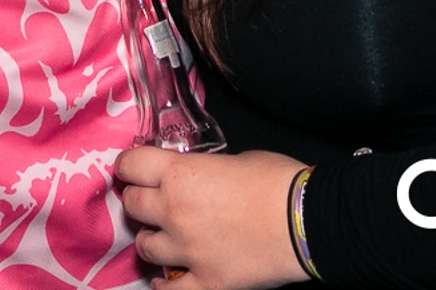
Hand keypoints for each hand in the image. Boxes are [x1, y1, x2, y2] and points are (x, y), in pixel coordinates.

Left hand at [116, 147, 307, 287]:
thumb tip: (201, 177)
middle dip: (139, 201)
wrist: (306, 221)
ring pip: (145, 247)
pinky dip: (163, 286)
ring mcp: (187, 250)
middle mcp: (174, 212)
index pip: (131, 166)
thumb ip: (206, 170)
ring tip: (161, 237)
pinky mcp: (206, 282)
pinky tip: (163, 282)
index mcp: (180, 175)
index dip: (129, 166)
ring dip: (150, 239)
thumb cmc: (277, 182)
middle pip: (133, 206)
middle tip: (149, 201)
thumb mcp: (234, 159)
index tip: (133, 169)